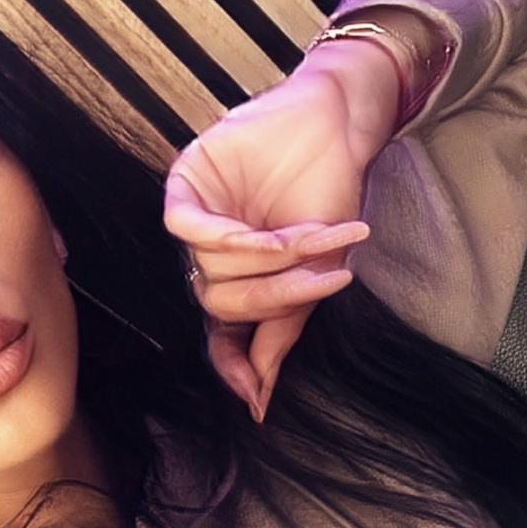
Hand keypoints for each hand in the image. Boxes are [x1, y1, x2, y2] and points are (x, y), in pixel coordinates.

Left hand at [163, 65, 378, 421]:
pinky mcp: (186, 182)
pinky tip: (267, 234)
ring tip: (322, 236)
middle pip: (222, 303)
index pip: (221, 333)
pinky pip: (187, 229)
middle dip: (275, 296)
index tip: (254, 398)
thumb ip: (281, 331)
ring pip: (211, 269)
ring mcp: (196, 219)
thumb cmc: (330, 194)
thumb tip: (258, 401)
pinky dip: (231, 240)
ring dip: (271, 260)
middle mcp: (209, 256)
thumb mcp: (316, 272)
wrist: (340, 126)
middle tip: (323, 279)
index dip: (232, 363)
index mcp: (238, 280)